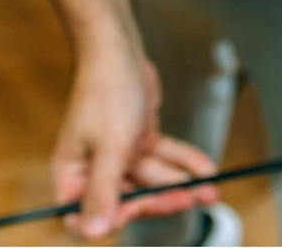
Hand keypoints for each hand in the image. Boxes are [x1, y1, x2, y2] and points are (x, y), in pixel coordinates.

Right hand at [51, 49, 219, 238]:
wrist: (120, 51)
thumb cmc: (106, 94)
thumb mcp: (109, 147)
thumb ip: (104, 191)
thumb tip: (94, 232)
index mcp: (72, 174)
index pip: (83, 216)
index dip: (110, 219)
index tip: (138, 211)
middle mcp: (93, 168)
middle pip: (126, 199)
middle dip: (160, 200)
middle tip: (191, 199)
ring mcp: (117, 154)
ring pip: (150, 178)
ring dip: (179, 183)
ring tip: (209, 190)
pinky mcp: (137, 139)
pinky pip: (162, 157)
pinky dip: (182, 161)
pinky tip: (205, 168)